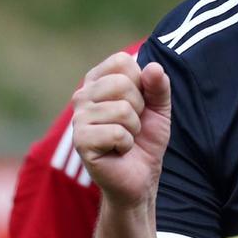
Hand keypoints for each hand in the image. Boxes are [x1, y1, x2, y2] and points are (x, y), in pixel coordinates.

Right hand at [71, 51, 172, 208]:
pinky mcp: (80, 141)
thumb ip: (159, 85)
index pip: (122, 61)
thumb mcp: (159, 107)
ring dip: (133, 129)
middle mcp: (82, 95)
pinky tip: (117, 150)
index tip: (138, 102)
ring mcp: (78, 118)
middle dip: (138, 108)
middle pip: (122, 84)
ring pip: (123, 110)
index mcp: (98, 81)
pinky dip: (126, 144)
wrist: (139, 176)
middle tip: (132, 125)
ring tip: (124, 138)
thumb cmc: (145, 138)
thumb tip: (153, 68)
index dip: (140, 82)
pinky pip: (117, 133)